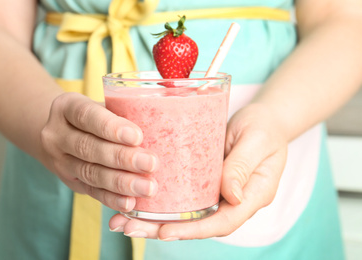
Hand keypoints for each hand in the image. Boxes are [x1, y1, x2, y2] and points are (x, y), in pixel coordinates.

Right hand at [40, 92, 158, 211]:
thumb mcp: (101, 105)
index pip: (86, 115)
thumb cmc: (94, 116)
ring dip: (121, 183)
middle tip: (150, 164)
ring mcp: (60, 162)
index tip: (137, 136)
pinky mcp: (71, 182)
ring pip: (90, 173)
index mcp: (66, 107)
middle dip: (121, 158)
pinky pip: (91, 192)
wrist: (60, 133)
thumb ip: (122, 113)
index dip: (110, 127)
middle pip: (88, 148)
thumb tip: (160, 126)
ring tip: (147, 187)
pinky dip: (112, 198)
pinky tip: (130, 203)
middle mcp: (57, 135)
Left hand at [108, 103, 287, 239]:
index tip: (165, 232)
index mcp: (252, 195)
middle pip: (198, 224)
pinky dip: (159, 202)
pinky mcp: (205, 182)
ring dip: (154, 220)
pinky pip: (183, 197)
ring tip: (121, 220)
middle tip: (128, 228)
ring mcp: (218, 193)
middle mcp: (233, 200)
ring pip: (186, 214)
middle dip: (162, 230)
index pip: (224, 222)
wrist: (264, 120)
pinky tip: (134, 199)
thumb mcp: (256, 140)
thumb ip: (244, 166)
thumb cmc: (264, 127)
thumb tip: (232, 197)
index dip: (194, 230)